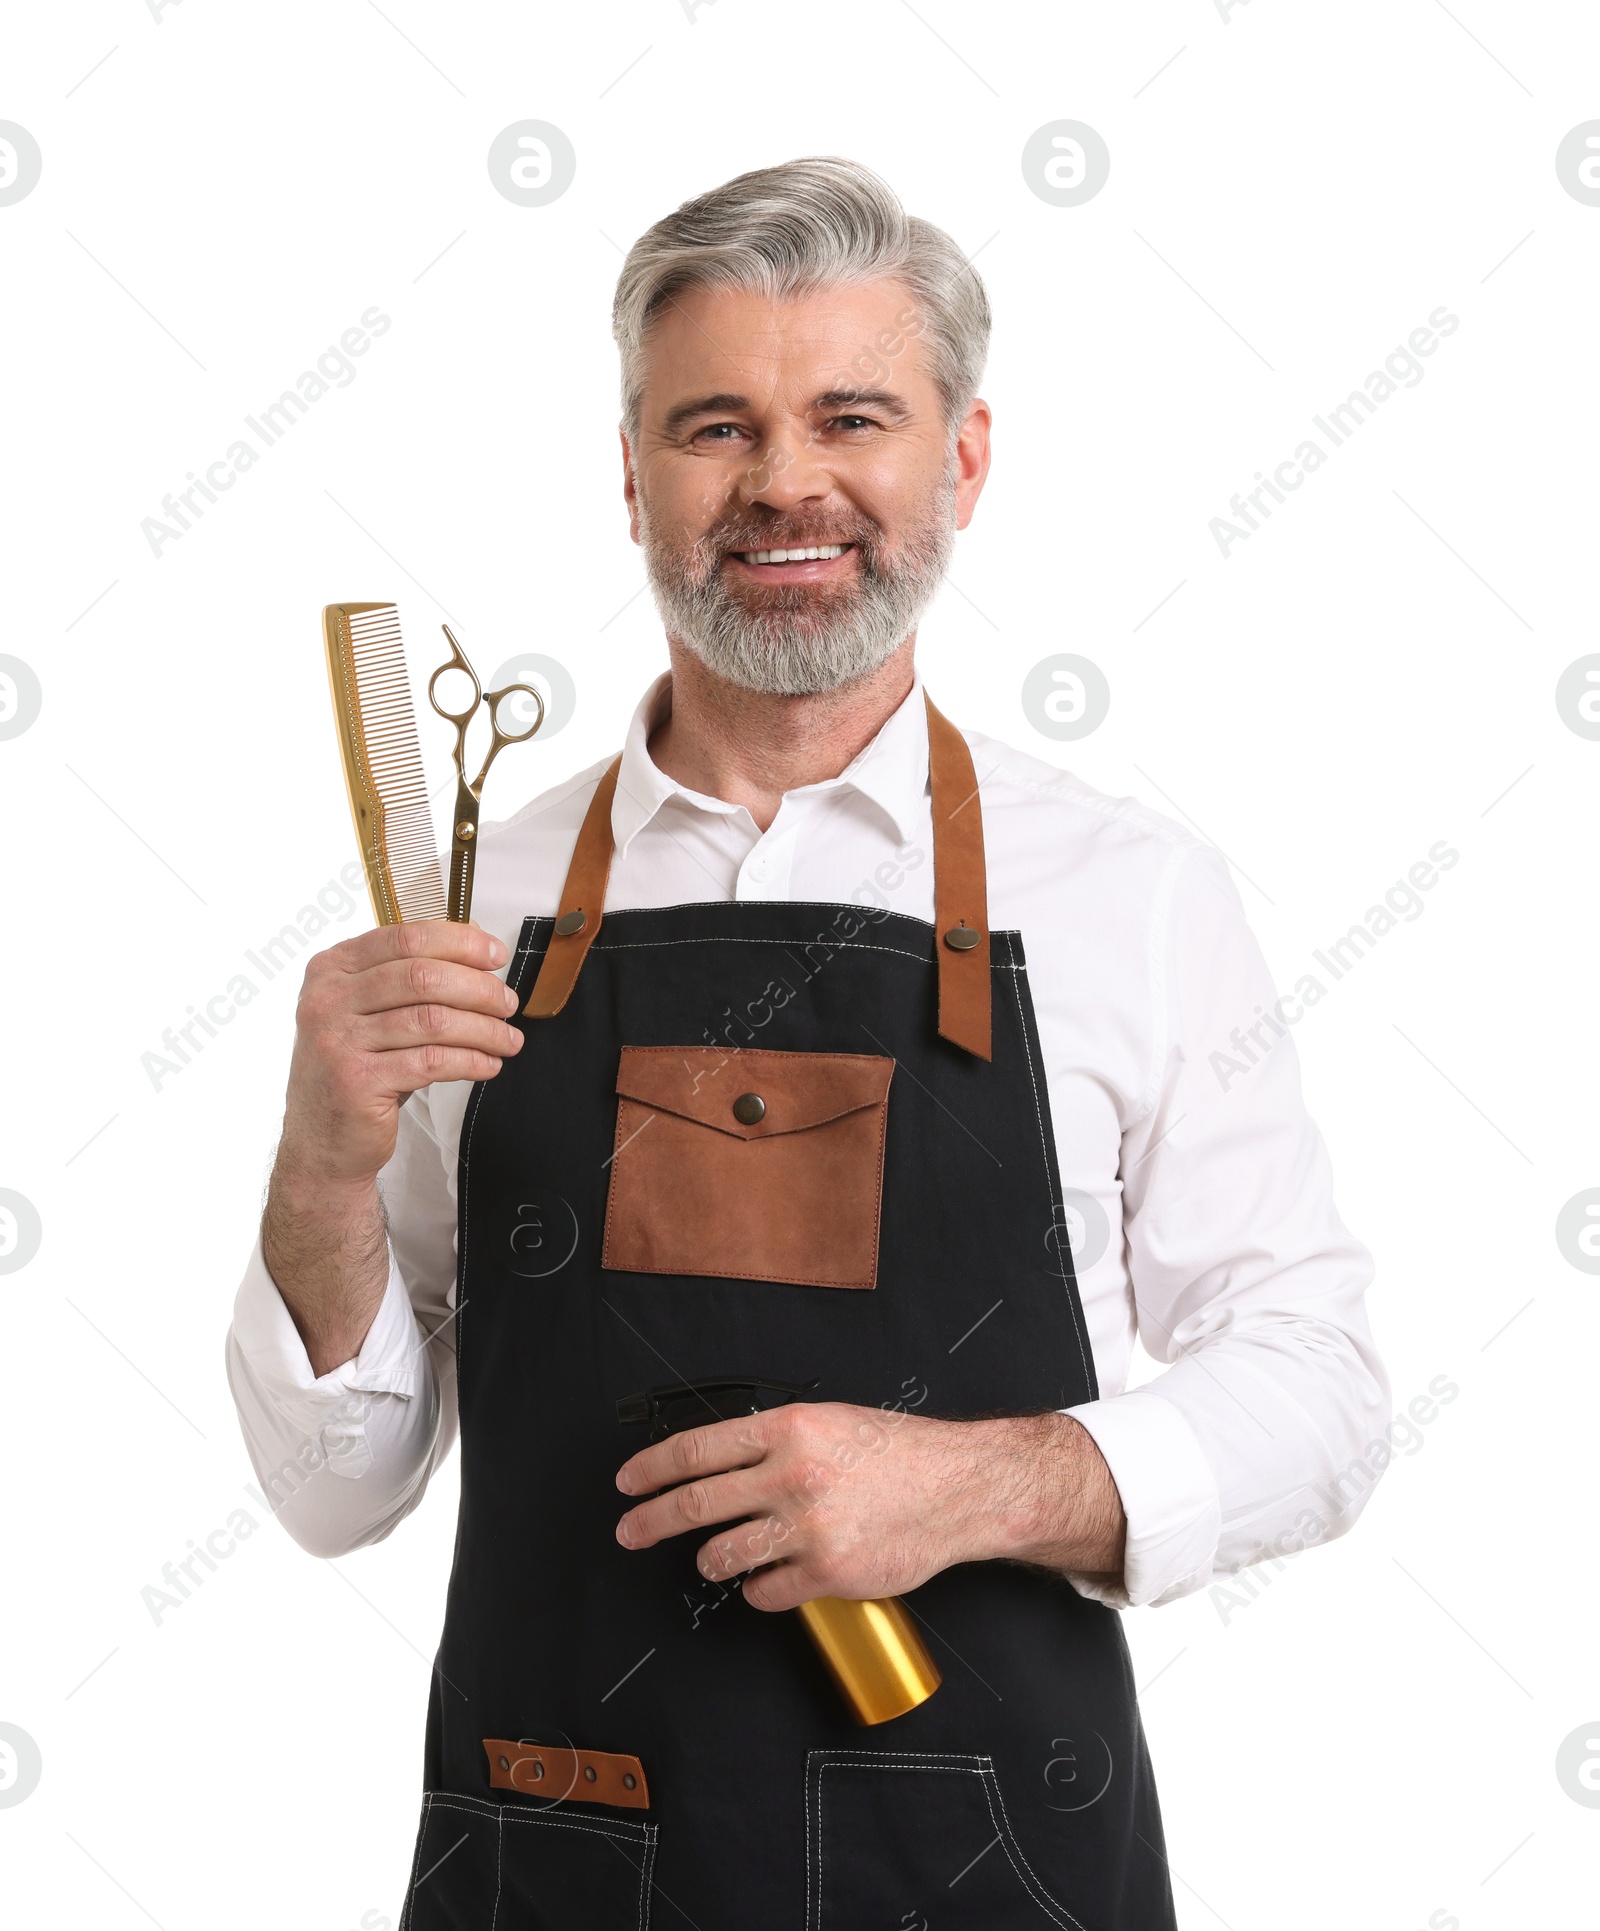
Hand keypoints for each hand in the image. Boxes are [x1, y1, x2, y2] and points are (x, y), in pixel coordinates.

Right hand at [275, 919, 521, 1187]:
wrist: (322, 1141)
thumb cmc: (356, 1071)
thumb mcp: (371, 1014)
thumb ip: (411, 977)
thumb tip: (475, 945)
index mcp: (332, 969)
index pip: (406, 937)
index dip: (460, 943)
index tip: (496, 956)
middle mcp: (328, 999)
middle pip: (424, 976)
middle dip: (479, 989)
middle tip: (508, 1004)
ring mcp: (338, 1040)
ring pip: (434, 1020)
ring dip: (484, 1030)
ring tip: (508, 1040)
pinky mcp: (357, 1080)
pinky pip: (432, 1061)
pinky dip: (471, 1061)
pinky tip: (488, 1064)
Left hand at [614, 1402, 1125, 1610]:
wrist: (957, 1488)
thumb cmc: (897, 1453)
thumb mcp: (830, 1423)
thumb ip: (774, 1442)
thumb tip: (716, 1464)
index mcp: (788, 1430)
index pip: (697, 1450)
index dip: (651, 1468)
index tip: (627, 1484)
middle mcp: (791, 1475)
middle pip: (695, 1504)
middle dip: (651, 1522)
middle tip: (629, 1533)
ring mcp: (807, 1527)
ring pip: (723, 1555)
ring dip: (712, 1561)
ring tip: (719, 1558)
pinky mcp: (826, 1573)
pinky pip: (764, 1592)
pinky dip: (759, 1590)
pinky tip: (771, 1578)